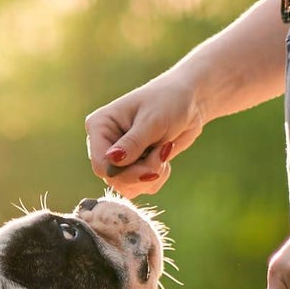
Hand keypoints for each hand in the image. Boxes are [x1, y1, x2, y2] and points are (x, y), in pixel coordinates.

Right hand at [85, 73, 204, 197]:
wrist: (189, 101)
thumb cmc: (169, 101)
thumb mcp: (152, 121)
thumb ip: (133, 143)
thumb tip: (111, 160)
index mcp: (100, 127)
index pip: (100, 165)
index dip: (124, 174)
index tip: (150, 170)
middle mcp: (105, 143)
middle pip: (114, 180)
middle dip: (142, 173)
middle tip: (163, 154)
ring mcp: (119, 157)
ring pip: (127, 186)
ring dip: (151, 176)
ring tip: (164, 152)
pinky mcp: (133, 166)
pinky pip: (140, 187)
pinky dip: (156, 178)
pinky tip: (164, 158)